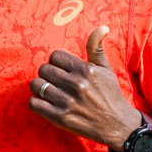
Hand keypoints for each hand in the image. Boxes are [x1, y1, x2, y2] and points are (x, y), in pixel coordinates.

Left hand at [29, 25, 138, 149]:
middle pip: (44, 69)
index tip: (63, 70)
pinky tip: (46, 103)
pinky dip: (37, 102)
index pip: (55, 56)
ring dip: (40, 87)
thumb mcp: (106, 69)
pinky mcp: (60, 118)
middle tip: (56, 81)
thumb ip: (97, 48)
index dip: (57, 62)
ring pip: (37, 85)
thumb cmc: (110, 94)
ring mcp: (67, 102)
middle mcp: (75, 84)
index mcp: (85, 70)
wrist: (116, 124)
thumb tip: (103, 27)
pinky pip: (34, 103)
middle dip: (48, 74)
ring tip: (49, 91)